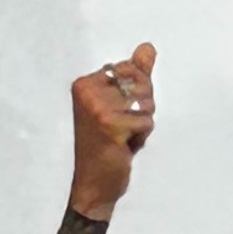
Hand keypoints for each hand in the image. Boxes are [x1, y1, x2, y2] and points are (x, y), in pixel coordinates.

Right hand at [67, 41, 156, 215]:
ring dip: (143, 123)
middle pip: (141, 84)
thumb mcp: (119, 106)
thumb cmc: (106, 146)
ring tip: (123, 137)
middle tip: (122, 128)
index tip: (117, 113)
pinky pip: (146, 122)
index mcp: (84, 84)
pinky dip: (142, 136)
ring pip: (146, 103)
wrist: (93, 185)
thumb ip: (134, 75)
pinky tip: (124, 146)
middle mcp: (87, 92)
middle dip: (142, 108)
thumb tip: (148, 48)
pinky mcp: (110, 126)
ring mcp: (97, 109)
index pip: (131, 69)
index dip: (137, 92)